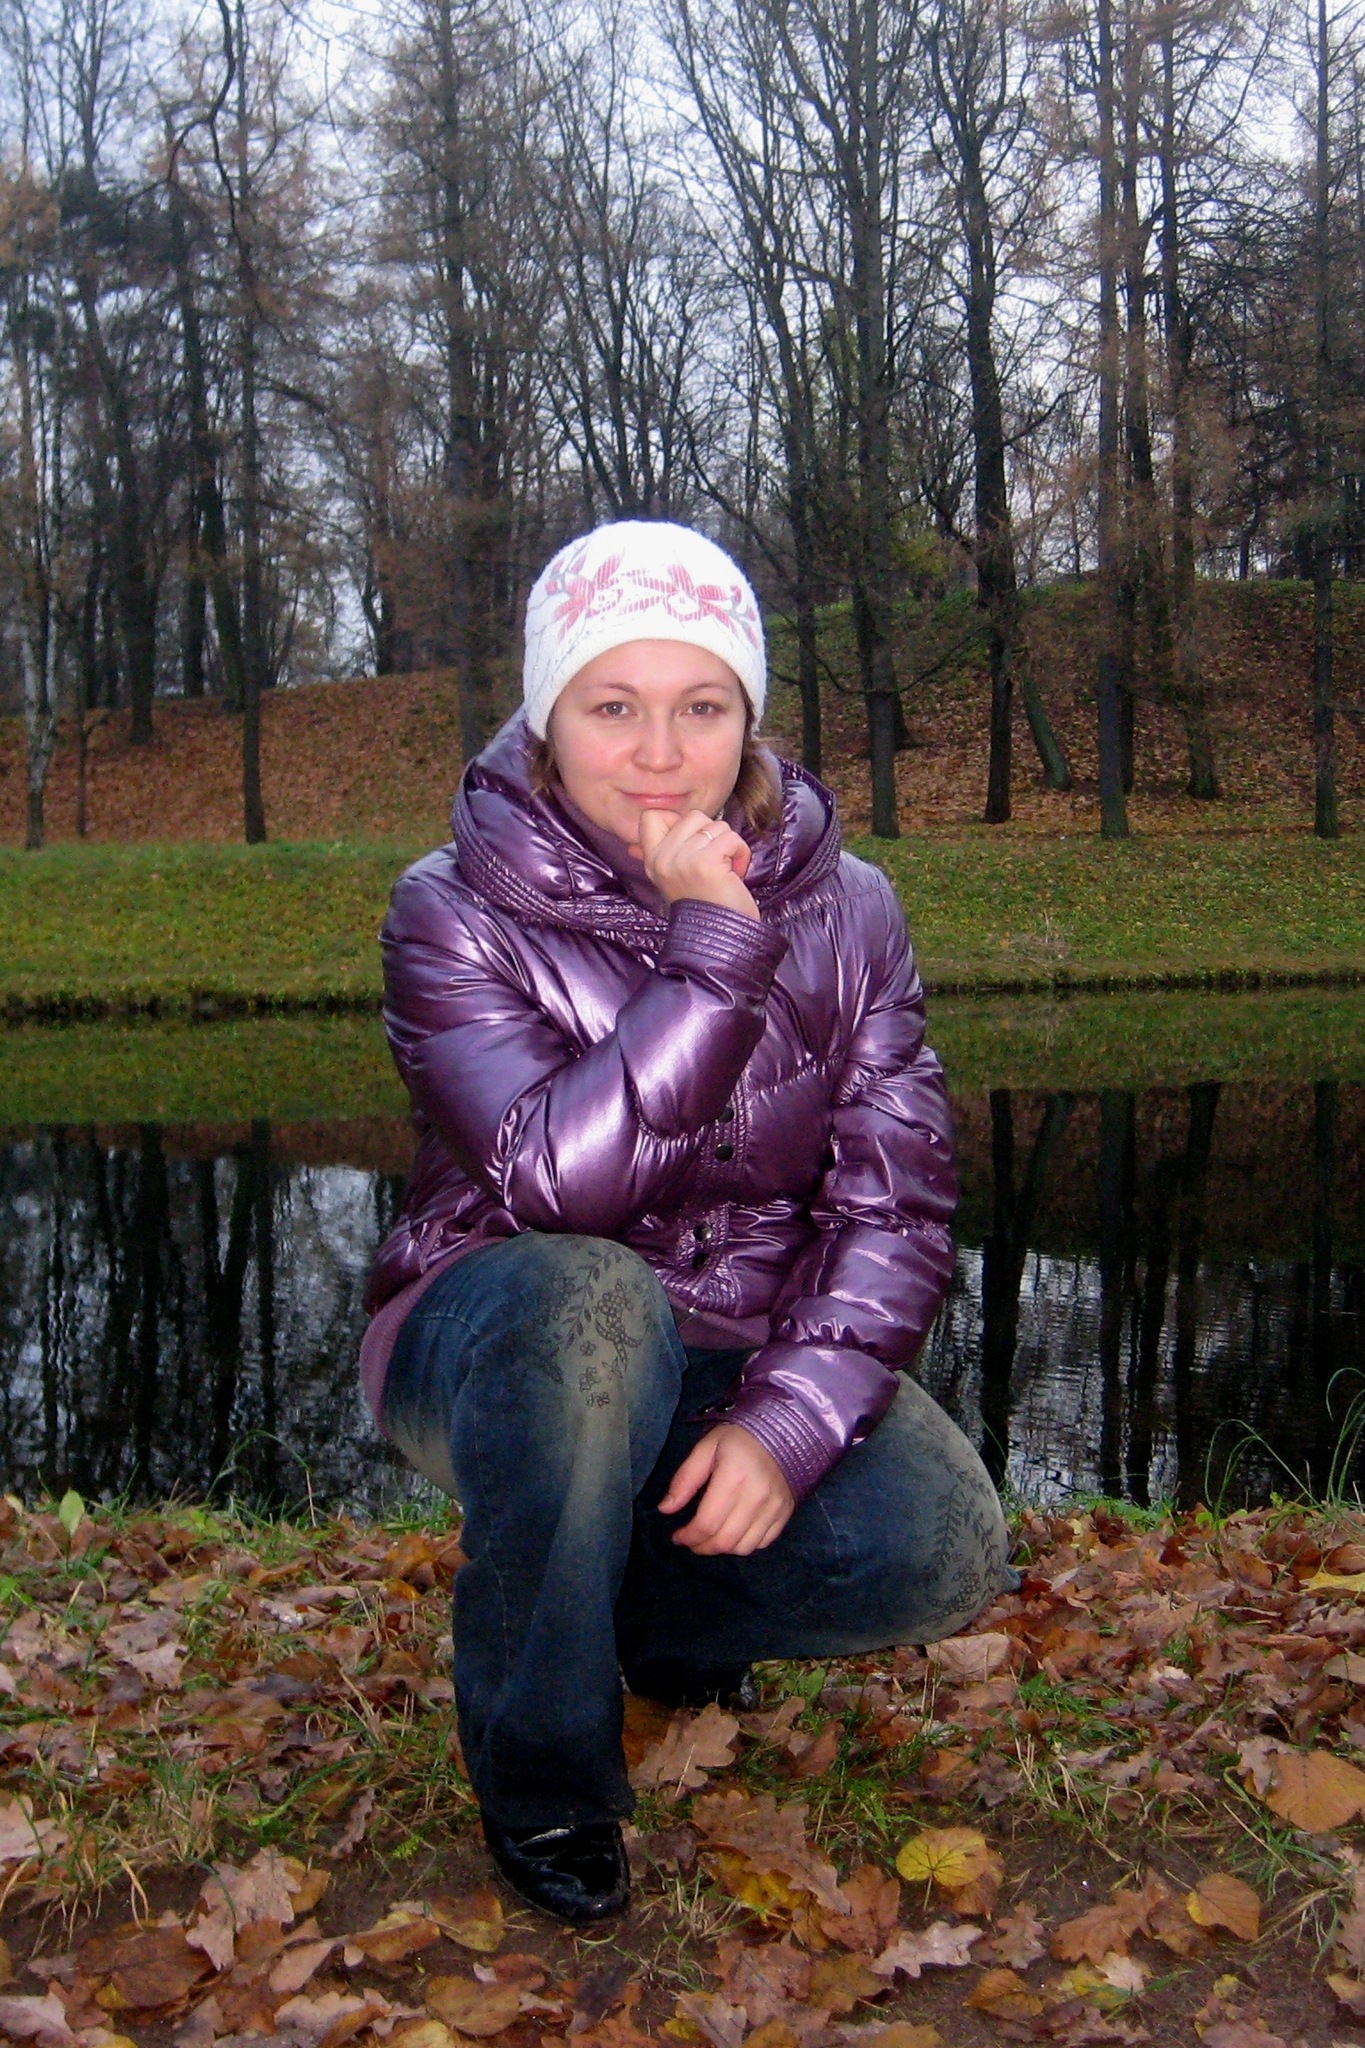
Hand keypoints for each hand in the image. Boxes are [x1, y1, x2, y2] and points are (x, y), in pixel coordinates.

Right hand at [635, 809, 758, 921]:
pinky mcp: (706, 862)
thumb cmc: (704, 907)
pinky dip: (741, 854)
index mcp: (652, 861)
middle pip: (693, 816)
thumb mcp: (672, 880)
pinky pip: (732, 838)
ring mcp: (683, 859)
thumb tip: (631, 847)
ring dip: (730, 846)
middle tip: (713, 863)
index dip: (677, 821)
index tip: (691, 845)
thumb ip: (657, 858)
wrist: (720, 937)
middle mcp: (662, 859)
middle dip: (712, 835)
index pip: (651, 816)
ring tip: (725, 872)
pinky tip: (735, 874)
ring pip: (717, 825)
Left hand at [659, 1423, 794, 1554]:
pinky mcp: (785, 1514)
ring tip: (710, 1539)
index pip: (707, 1523)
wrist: (783, 1431)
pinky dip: (745, 1545)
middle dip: (702, 1548)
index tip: (677, 1536)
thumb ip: (685, 1479)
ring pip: (744, 1547)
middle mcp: (756, 1497)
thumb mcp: (706, 1448)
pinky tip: (734, 1534)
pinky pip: (763, 1543)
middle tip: (691, 1541)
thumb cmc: (739, 1438)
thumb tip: (665, 1509)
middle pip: (725, 1541)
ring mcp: (774, 1508)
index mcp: (733, 1478)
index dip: (688, 1536)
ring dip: (722, 1549)